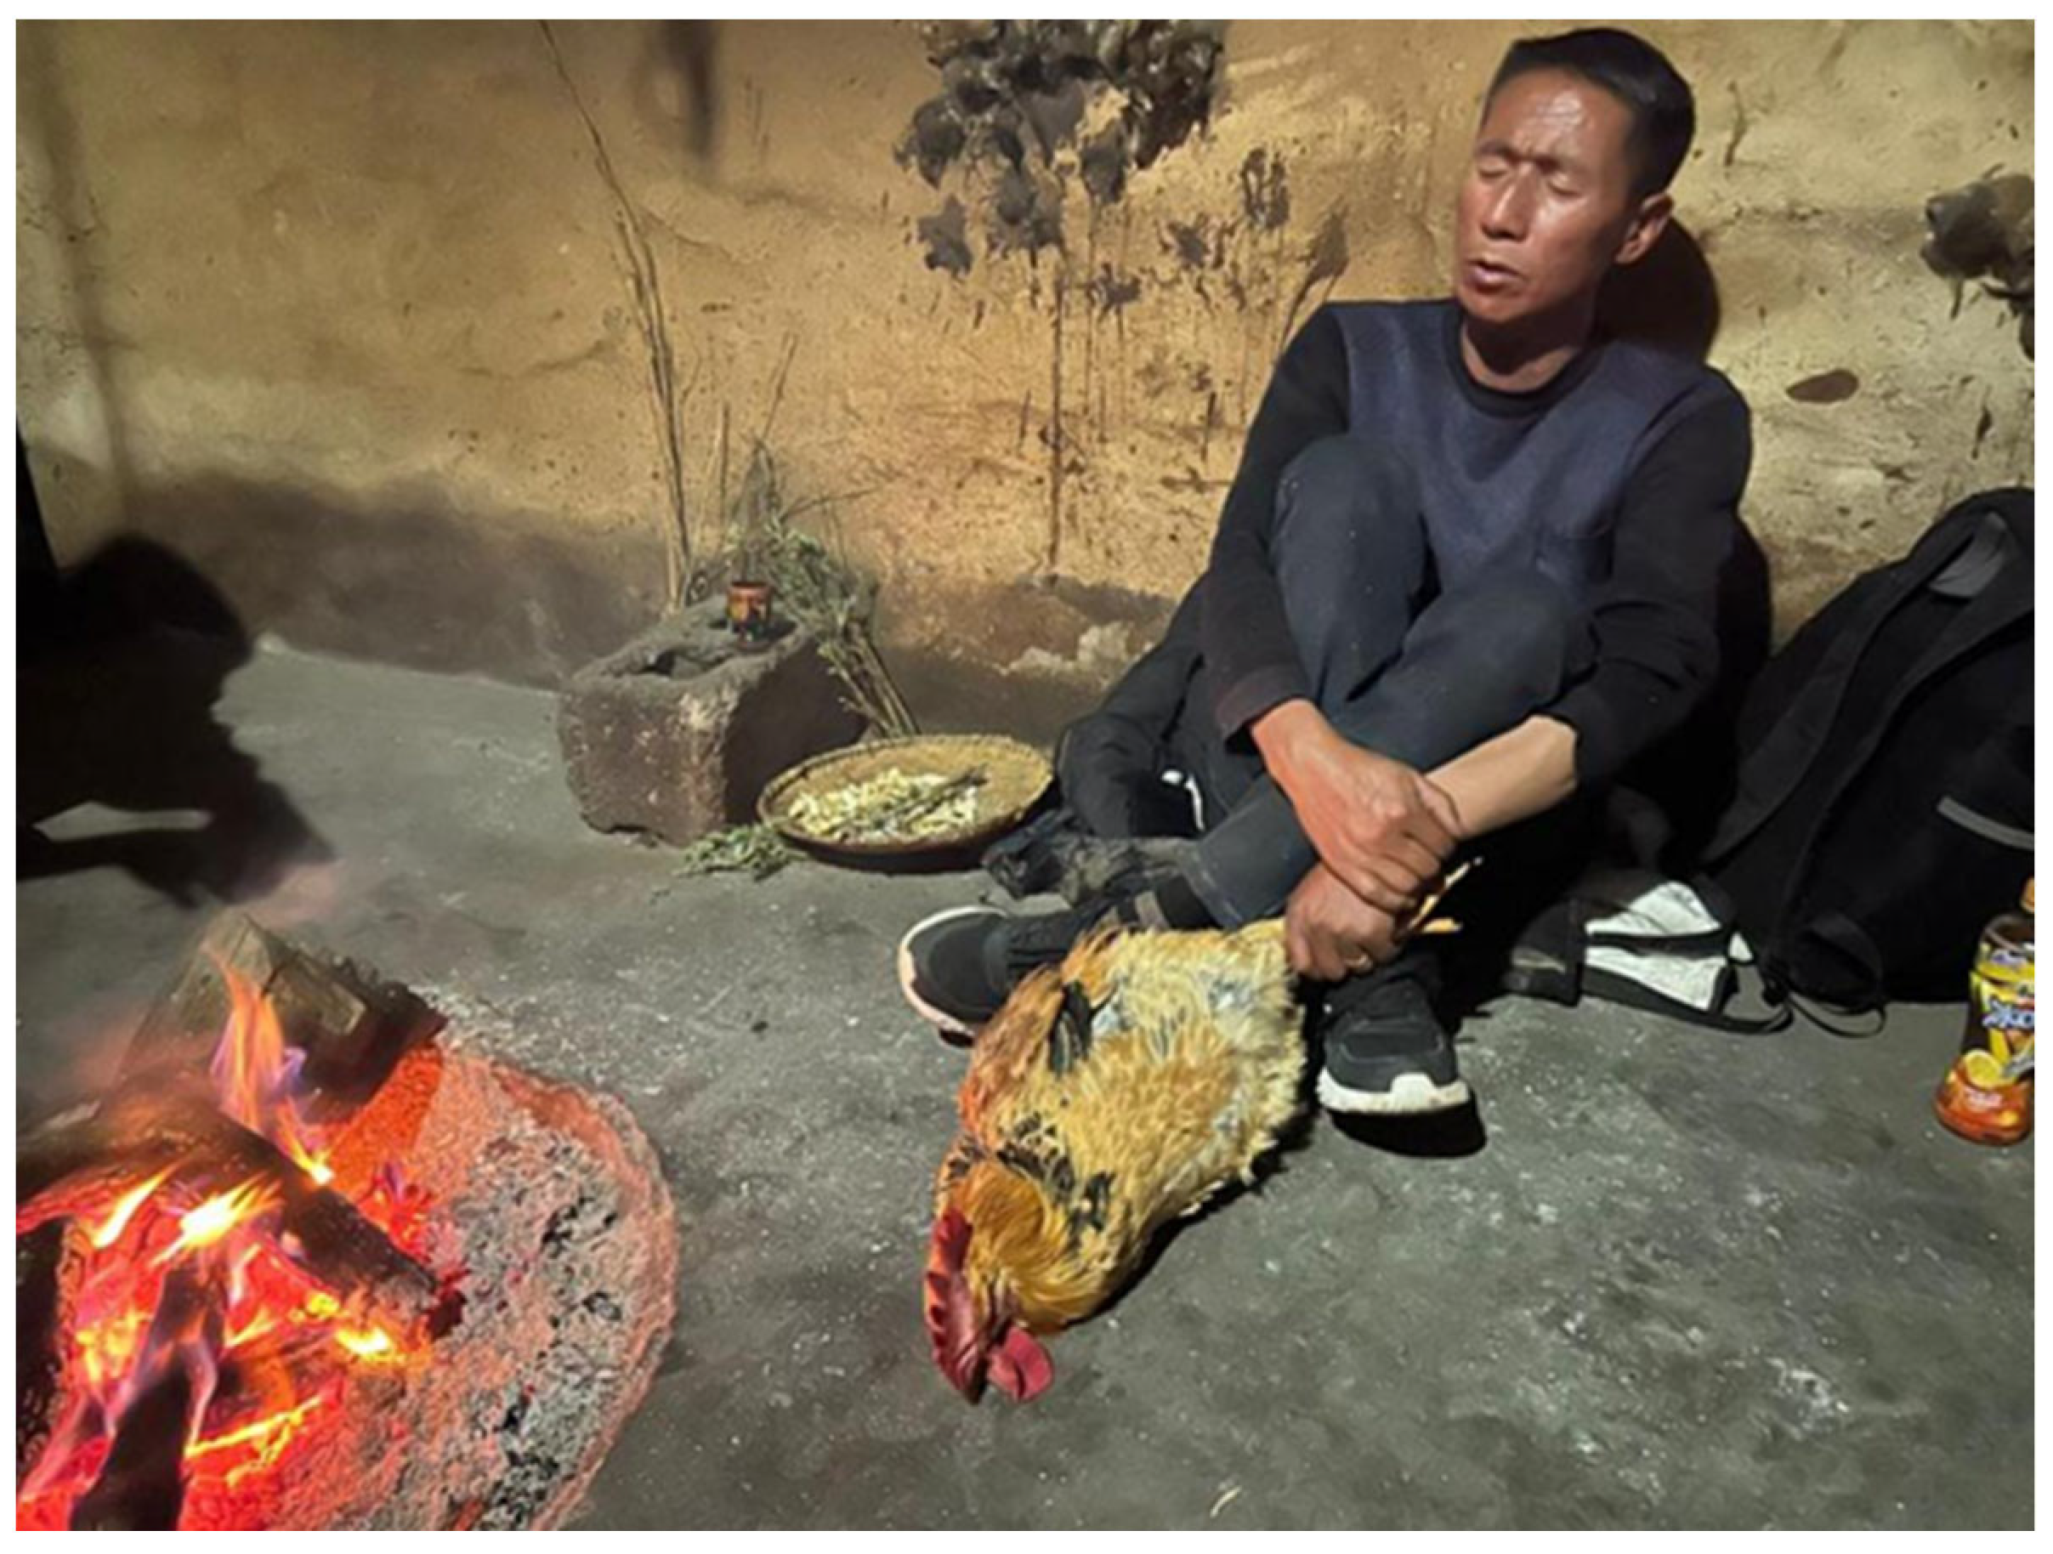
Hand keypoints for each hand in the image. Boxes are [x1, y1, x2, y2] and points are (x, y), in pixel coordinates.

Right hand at [1254, 702, 1463, 913]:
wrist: (1313, 768)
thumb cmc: (1359, 769)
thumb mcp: (1407, 775)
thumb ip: (1439, 802)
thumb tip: (1458, 832)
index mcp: (1401, 810)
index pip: (1443, 845)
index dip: (1449, 847)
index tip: (1443, 846)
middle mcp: (1382, 835)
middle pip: (1428, 869)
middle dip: (1436, 867)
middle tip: (1433, 863)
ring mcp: (1360, 853)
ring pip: (1407, 887)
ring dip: (1419, 887)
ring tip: (1420, 879)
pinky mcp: (1342, 865)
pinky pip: (1377, 896)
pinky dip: (1395, 901)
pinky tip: (1402, 896)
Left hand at [1284, 862, 1400, 980]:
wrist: (1371, 842)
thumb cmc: (1346, 866)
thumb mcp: (1314, 890)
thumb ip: (1310, 923)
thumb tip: (1314, 955)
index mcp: (1297, 914)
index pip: (1301, 965)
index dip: (1319, 966)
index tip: (1330, 962)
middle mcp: (1315, 924)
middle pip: (1331, 971)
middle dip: (1347, 961)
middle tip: (1357, 942)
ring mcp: (1341, 929)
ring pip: (1359, 965)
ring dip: (1370, 952)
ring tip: (1373, 929)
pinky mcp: (1368, 930)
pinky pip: (1383, 955)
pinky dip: (1390, 943)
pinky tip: (1387, 925)